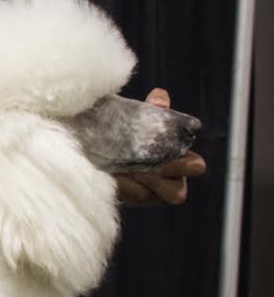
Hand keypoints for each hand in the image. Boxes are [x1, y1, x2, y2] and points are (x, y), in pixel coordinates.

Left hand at [114, 88, 205, 205]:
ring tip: (123, 171)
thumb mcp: (142, 117)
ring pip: (150, 198)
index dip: (184, 167)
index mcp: (179, 160)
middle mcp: (167, 180)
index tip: (164, 160)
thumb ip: (154, 107)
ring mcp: (149, 193)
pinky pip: (128, 199)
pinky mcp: (130, 199)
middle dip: (160, 183)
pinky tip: (111, 175)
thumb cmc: (133, 130)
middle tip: (144, 171)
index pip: (196, 167)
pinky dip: (121, 187)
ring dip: (137, 186)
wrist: (101, 145)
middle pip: (178, 194)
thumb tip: (159, 97)